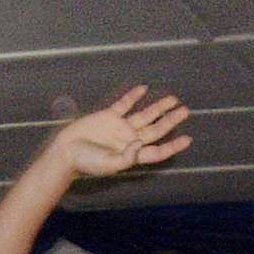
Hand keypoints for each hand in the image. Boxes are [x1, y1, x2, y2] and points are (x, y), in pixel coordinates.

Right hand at [51, 85, 191, 176]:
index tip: (187, 139)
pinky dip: (133, 96)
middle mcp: (130, 140)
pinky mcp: (108, 116)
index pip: (157, 150)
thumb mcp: (109, 164)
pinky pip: (124, 104)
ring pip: (144, 115)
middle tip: (185, 111)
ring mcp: (120, 127)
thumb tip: (141, 144)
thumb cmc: (87, 163)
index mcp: (132, 154)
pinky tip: (144, 89)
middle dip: (170, 120)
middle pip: (155, 129)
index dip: (172, 146)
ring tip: (173, 100)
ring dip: (158, 108)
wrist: (66, 151)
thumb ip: (127, 157)